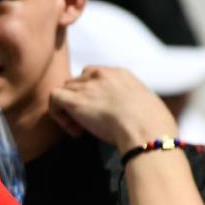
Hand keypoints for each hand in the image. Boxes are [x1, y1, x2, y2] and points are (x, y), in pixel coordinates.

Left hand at [48, 66, 177, 150]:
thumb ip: (130, 103)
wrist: (145, 128)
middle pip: (76, 82)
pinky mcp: (75, 101)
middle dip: (77, 101)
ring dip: (68, 110)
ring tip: (81, 129)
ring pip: (64, 90)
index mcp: (120, 74)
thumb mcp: (144, 105)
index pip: (93, 74)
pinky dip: (57, 114)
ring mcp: (87, 86)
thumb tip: (128, 115)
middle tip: (88, 124)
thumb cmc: (151, 125)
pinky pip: (53, 98)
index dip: (90, 93)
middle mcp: (101, 75)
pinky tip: (74, 130)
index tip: (99, 113)